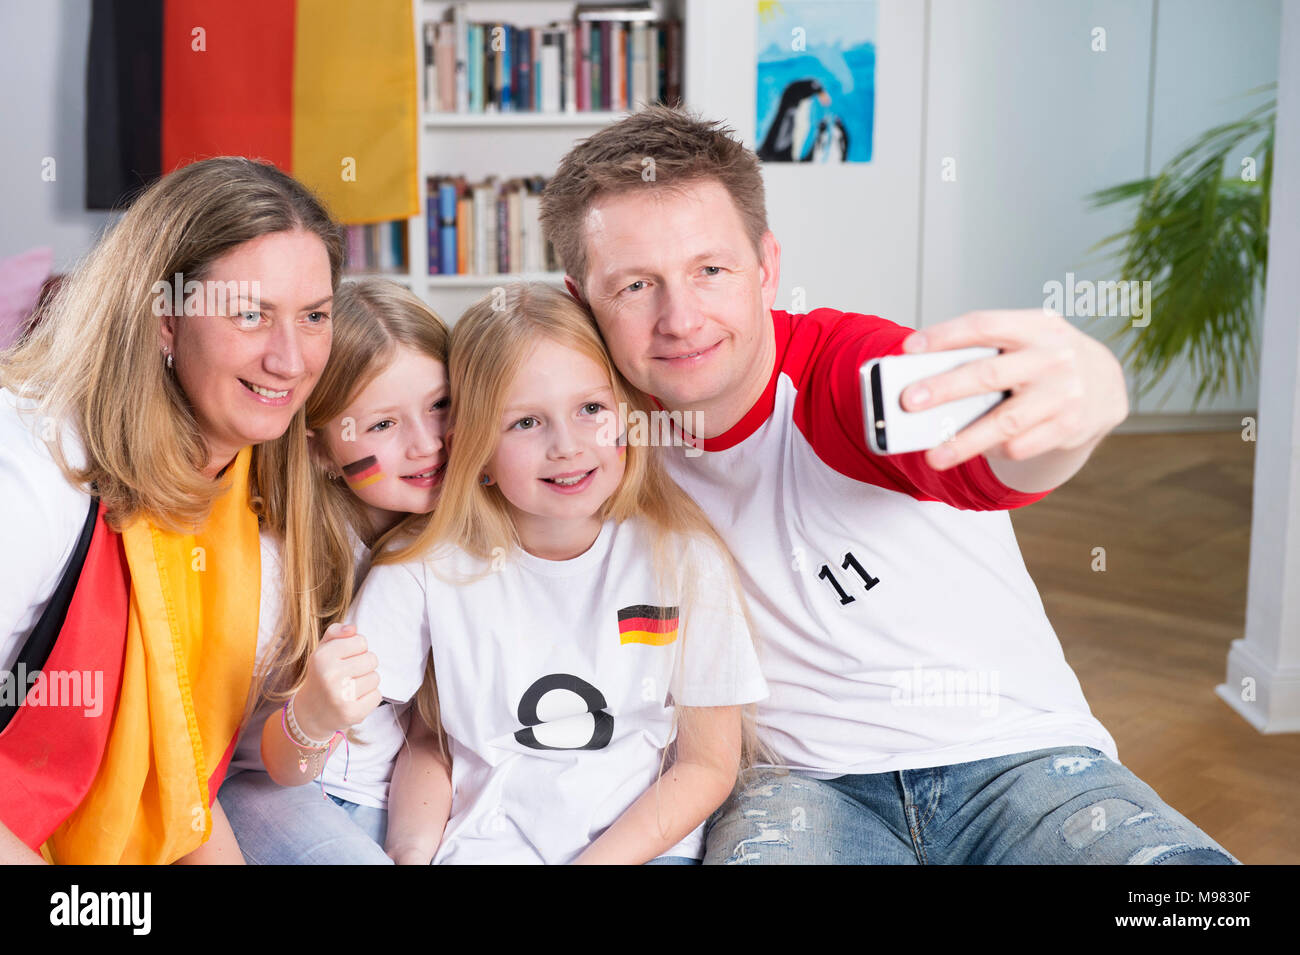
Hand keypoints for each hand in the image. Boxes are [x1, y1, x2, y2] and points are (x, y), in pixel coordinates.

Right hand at [292, 622, 380, 740]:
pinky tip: (354, 700)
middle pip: (372, 659)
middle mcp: (330, 676)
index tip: (345, 659)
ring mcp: (341, 696)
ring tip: (350, 687)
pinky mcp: (353, 713)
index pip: (361, 641)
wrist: (310, 713)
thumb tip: (353, 628)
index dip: (356, 649)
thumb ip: (335, 633)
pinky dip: (369, 697)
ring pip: (375, 677)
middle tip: (349, 675)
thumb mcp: (322, 651)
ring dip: (367, 682)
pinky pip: (377, 695)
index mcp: (322, 657)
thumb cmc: (321, 676)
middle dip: (364, 665)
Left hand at [899, 309, 1127, 470]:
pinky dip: (992, 449)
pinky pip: (1019, 445)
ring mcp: (1064, 394)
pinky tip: (976, 448)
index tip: (908, 348)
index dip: (944, 335)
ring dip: (964, 441)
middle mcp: (1053, 357)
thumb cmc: (1042, 358)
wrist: (1105, 382)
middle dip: (944, 389)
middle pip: (988, 374)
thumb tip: (926, 378)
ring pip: (1004, 422)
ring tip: (932, 455)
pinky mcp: (1069, 427)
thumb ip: (986, 352)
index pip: (983, 325)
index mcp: (1036, 326)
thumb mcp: (1024, 341)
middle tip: (908, 402)